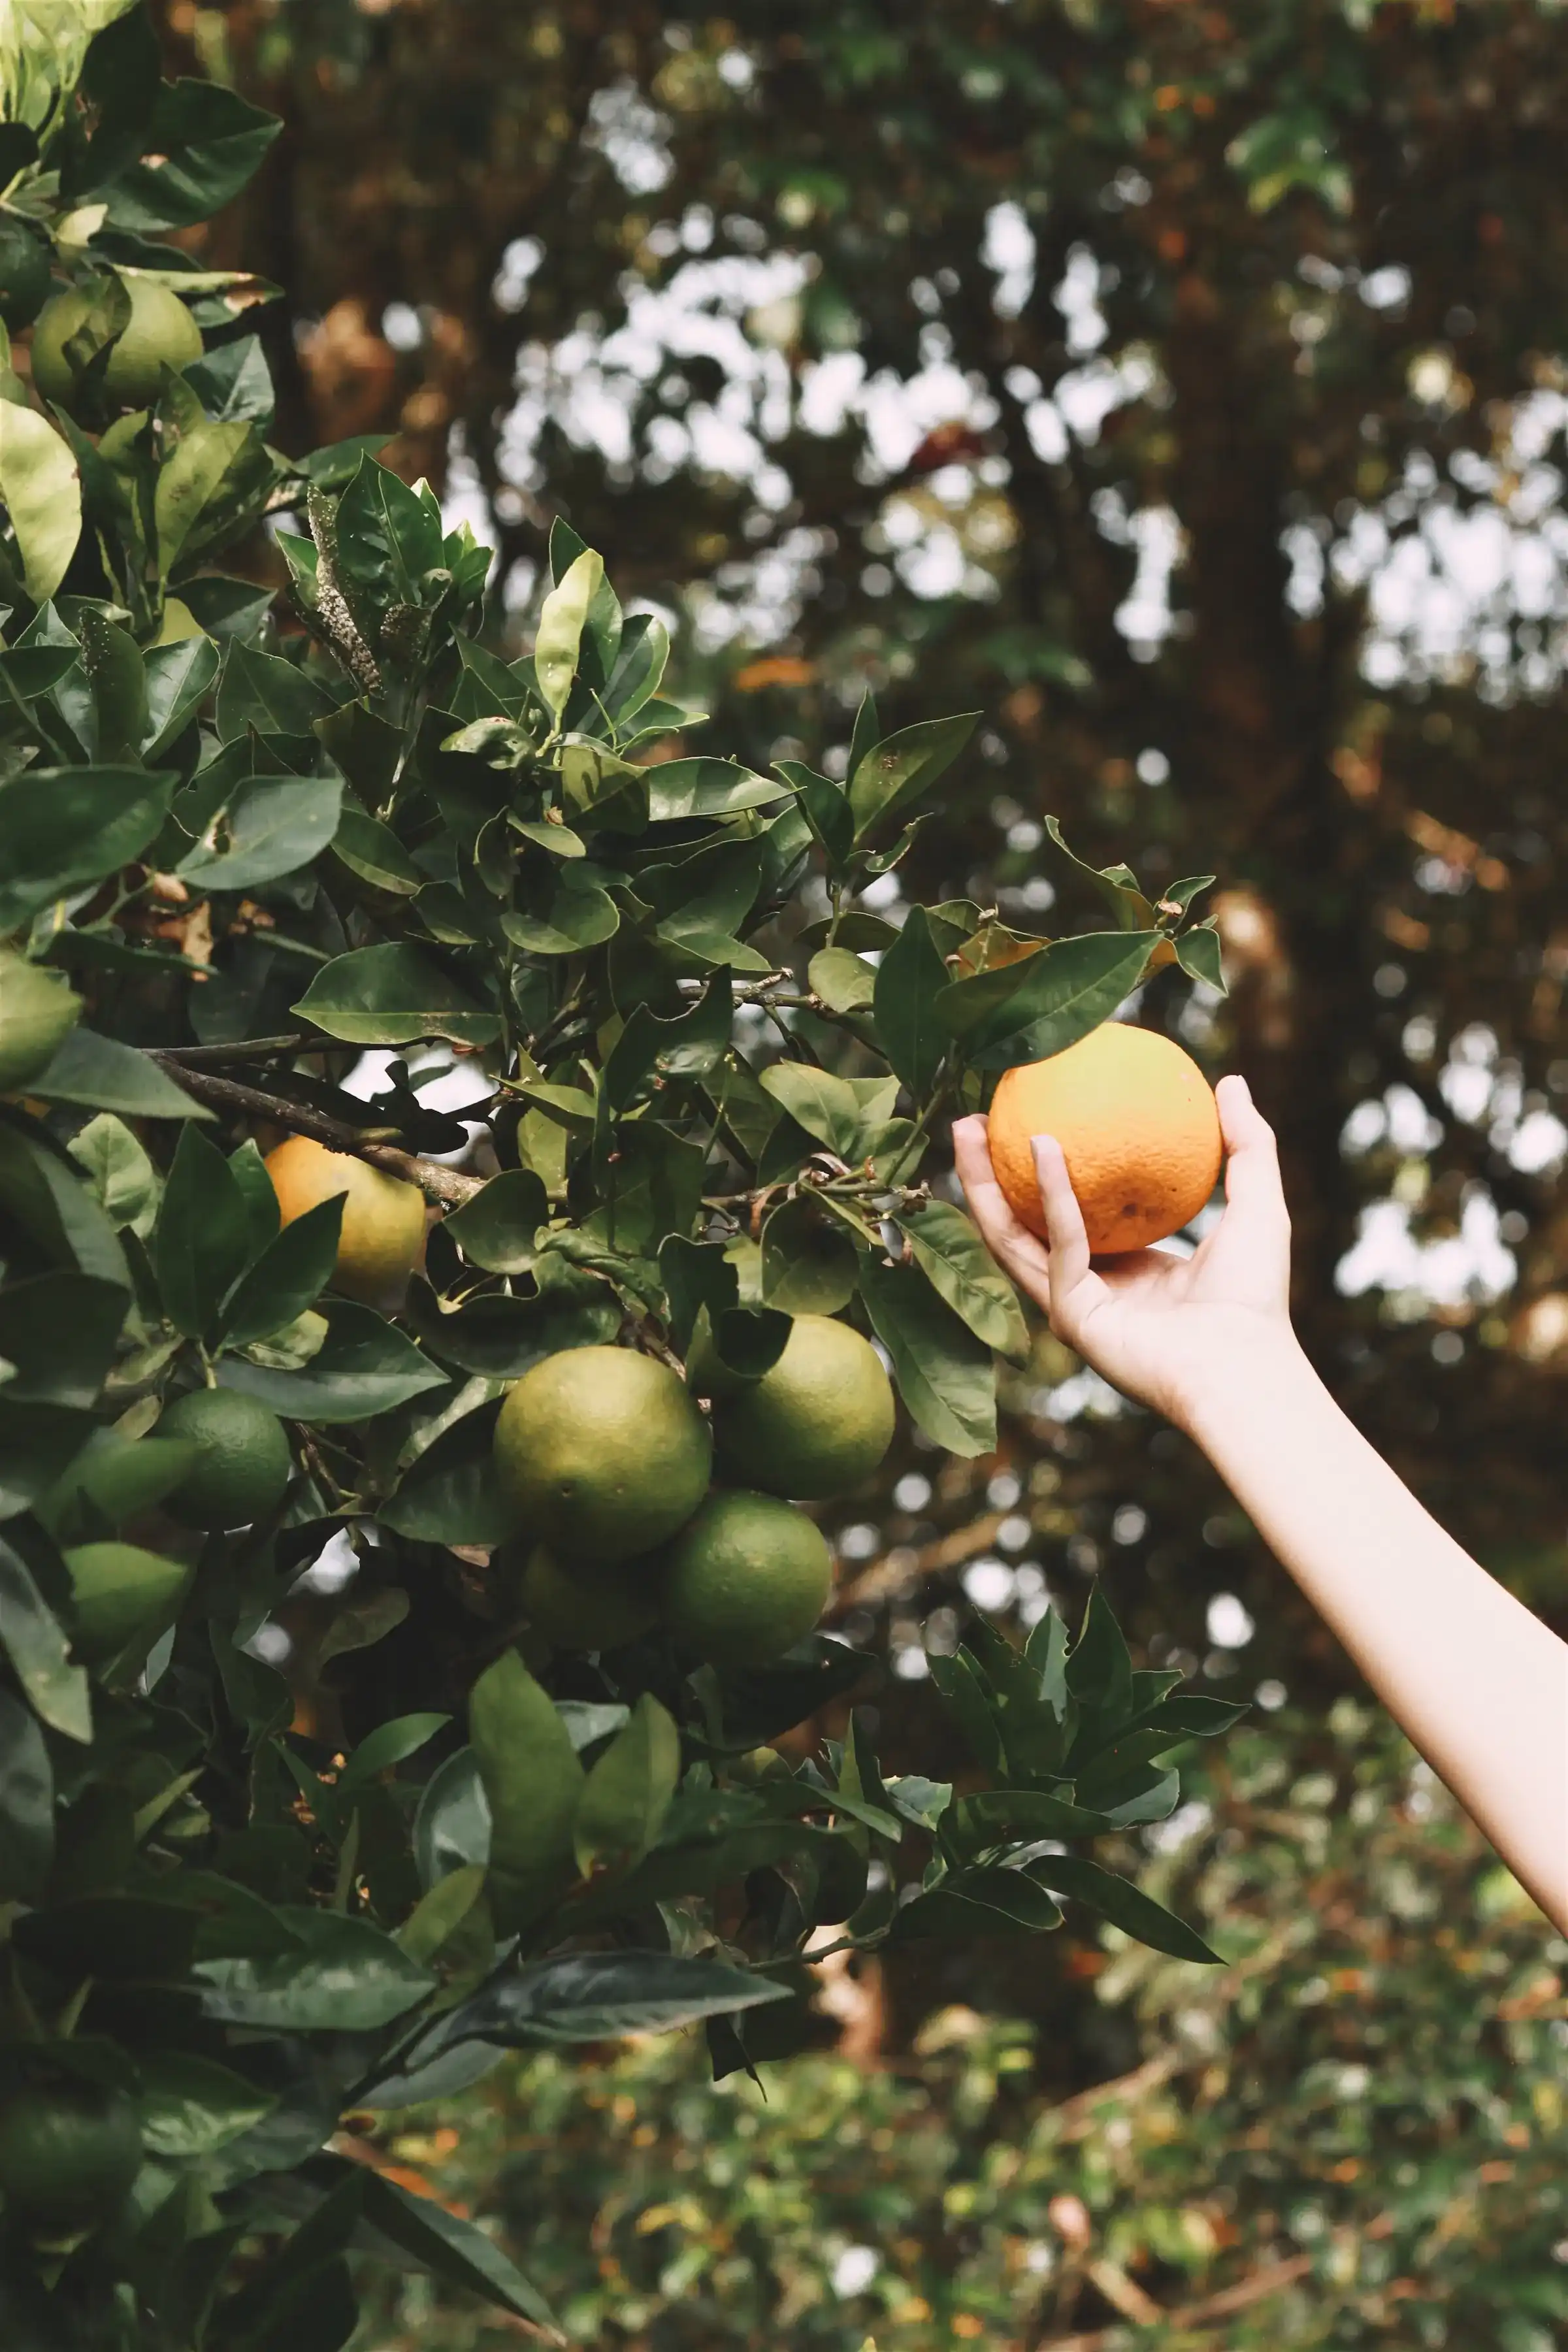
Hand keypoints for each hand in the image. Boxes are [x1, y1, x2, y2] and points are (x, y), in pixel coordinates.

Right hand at [953, 1074, 1296, 1428]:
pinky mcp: (1070, 1315)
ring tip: (968, 1127)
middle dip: (988, 1172)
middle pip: (1021, 1223)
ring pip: (1012, 1236)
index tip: (1029, 1116)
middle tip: (976, 1117)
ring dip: (984, 1181)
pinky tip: (1043, 1145)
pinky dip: (1050, 1194)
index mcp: (1124, 1270)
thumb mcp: (1256, 1202)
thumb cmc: (1256, 1296)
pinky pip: (1058, 1243)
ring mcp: (1072, 1304)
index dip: (1042, 1170)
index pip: (1068, 1215)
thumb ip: (1246, 1144)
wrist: (1244, 1364)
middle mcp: (1089, 1287)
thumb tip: (1231, 1080)